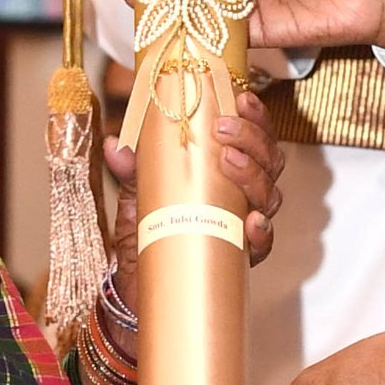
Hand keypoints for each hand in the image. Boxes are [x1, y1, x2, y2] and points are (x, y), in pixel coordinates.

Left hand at [106, 80, 281, 265]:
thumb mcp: (138, 196)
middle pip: (269, 160)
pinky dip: (261, 231)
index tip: (240, 98)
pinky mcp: (241, 258)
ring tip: (229, 162)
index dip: (255, 116)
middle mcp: (243, 195)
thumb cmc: (149, 234)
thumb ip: (132, 171)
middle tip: (224, 129)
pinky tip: (251, 221)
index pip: (253, 136)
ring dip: (254, 174)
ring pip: (269, 194)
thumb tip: (114, 146)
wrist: (142, 286)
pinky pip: (263, 243)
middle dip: (252, 139)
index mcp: (225, 171)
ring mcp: (244, 225)